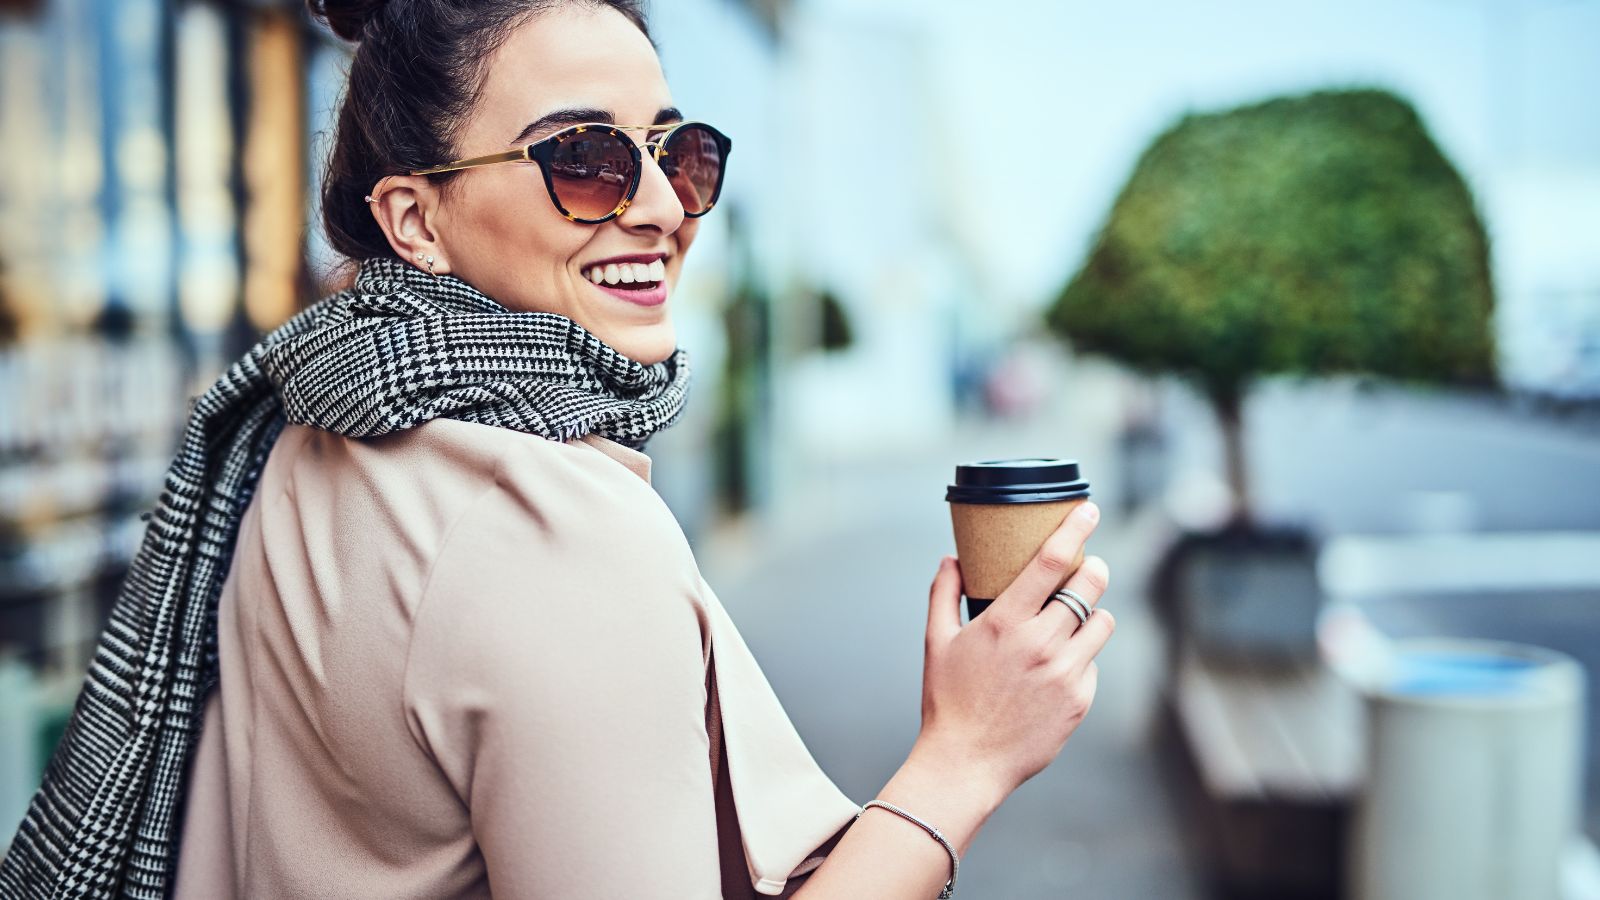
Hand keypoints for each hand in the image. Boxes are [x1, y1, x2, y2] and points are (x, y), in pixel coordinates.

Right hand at [914, 501, 1114, 799]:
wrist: (966, 763)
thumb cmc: (947, 700)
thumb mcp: (937, 642)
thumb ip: (943, 594)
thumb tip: (951, 558)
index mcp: (1004, 622)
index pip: (1050, 561)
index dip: (1075, 529)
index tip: (1090, 510)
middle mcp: (1040, 643)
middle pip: (1089, 584)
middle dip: (1093, 567)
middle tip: (1087, 565)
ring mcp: (1065, 673)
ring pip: (1102, 622)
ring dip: (1093, 612)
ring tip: (1075, 617)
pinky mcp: (1080, 700)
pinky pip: (1093, 663)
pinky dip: (1081, 657)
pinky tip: (1058, 666)